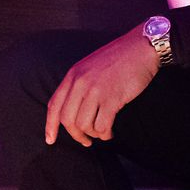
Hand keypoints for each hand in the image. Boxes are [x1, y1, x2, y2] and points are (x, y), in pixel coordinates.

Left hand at [45, 24, 161, 146]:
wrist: (140, 48)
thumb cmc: (118, 59)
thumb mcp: (89, 67)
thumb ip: (78, 84)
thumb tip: (72, 110)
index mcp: (72, 75)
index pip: (54, 105)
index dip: (50, 126)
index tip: (50, 140)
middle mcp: (80, 83)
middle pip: (67, 120)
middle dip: (76, 135)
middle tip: (85, 141)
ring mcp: (95, 91)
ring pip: (84, 125)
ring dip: (93, 134)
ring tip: (102, 133)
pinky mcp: (112, 98)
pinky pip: (102, 126)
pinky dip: (105, 134)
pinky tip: (110, 132)